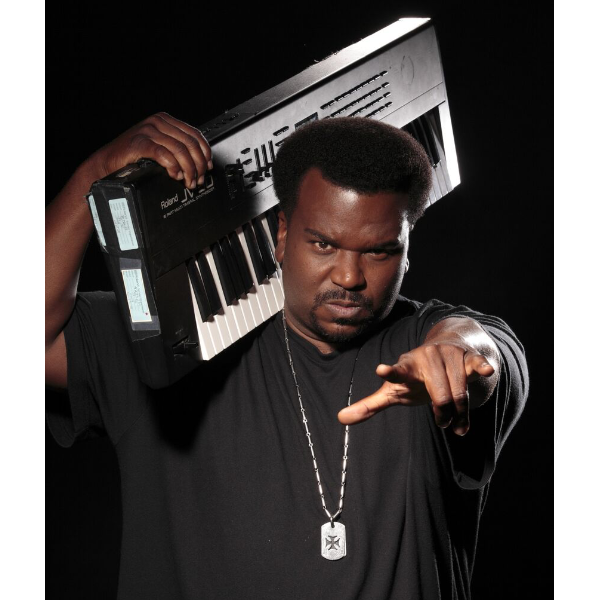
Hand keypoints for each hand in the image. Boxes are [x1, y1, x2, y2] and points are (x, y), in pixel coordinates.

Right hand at [88, 112, 211, 188]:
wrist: (108, 163)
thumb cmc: (133, 157)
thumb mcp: (159, 148)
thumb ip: (177, 150)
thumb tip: (200, 164)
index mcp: (166, 121)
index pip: (195, 134)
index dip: (205, 153)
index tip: (208, 167)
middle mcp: (158, 122)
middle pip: (190, 144)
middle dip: (198, 165)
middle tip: (198, 179)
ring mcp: (148, 131)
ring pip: (180, 150)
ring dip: (189, 169)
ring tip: (188, 181)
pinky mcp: (139, 142)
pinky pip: (164, 154)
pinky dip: (173, 167)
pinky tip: (175, 175)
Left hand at [338, 340, 495, 434]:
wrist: (444, 351)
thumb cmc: (414, 377)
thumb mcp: (392, 391)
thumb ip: (370, 405)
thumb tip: (339, 418)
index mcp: (405, 366)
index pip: (396, 371)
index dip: (389, 371)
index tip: (381, 369)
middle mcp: (426, 357)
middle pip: (438, 394)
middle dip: (443, 413)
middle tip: (442, 423)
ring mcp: (447, 355)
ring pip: (458, 391)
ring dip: (460, 413)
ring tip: (458, 423)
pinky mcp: (467, 356)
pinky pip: (475, 363)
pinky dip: (481, 367)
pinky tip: (486, 370)